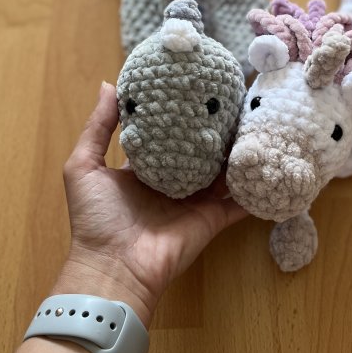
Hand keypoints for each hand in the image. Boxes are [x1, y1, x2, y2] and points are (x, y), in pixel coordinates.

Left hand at [53, 82, 247, 326]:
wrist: (114, 267)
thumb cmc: (95, 217)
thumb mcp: (83, 166)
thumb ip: (98, 127)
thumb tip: (109, 85)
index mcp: (143, 170)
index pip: (165, 136)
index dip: (177, 114)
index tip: (192, 86)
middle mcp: (172, 182)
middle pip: (197, 151)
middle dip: (211, 130)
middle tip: (231, 98)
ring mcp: (195, 200)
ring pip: (222, 171)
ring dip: (236, 151)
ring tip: (256, 119)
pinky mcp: (213, 217)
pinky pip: (238, 200)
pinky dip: (252, 185)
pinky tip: (268, 159)